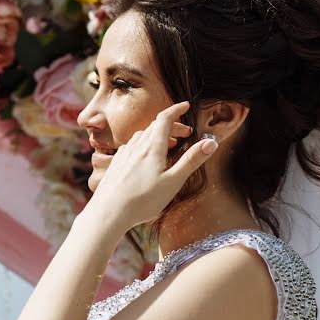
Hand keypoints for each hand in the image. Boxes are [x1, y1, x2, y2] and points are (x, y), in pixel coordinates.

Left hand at [85, 100, 217, 230]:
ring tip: (168, 145)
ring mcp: (123, 155)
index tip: (186, 105)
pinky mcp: (115, 164)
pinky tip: (144, 157)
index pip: (165, 119)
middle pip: (154, 126)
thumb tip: (211, 142)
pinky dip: (142, 145)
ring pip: (141, 136)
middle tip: (185, 133)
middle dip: (171, 125)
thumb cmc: (142, 201)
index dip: (176, 109)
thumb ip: (191, 161)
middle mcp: (135, 147)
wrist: (107, 213)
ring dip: (156, 135)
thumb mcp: (173, 182)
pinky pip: (130, 147)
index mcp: (152, 148)